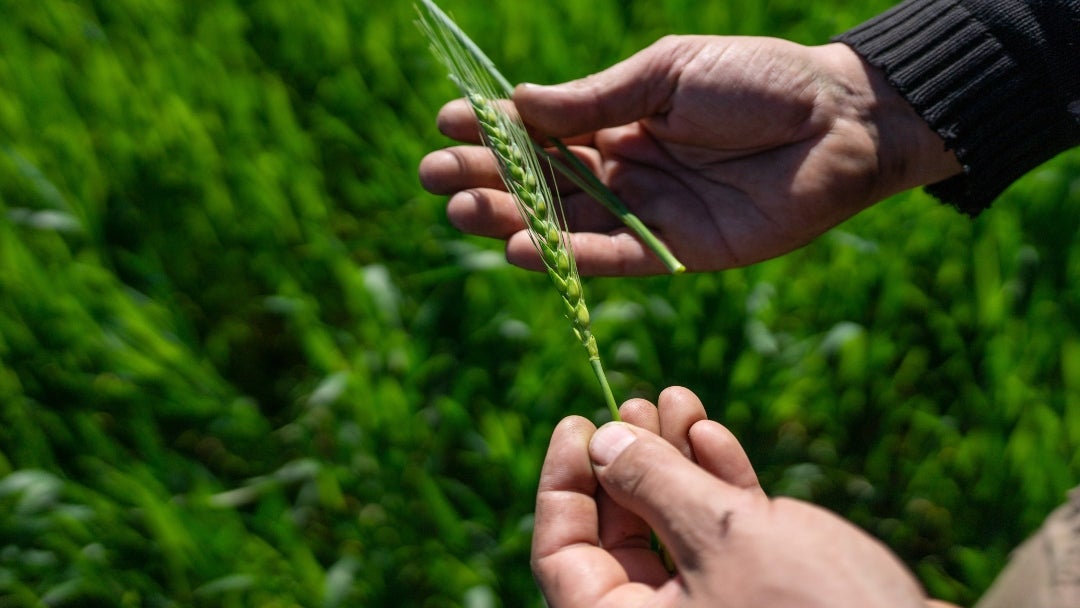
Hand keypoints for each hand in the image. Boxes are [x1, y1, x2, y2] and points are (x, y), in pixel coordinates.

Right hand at [419, 36, 960, 274]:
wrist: (838, 121)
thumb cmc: (756, 80)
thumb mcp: (665, 74)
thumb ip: (594, 101)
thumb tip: (517, 104)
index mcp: (618, 121)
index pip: (541, 131)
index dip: (493, 129)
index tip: (447, 122)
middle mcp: (623, 171)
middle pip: (541, 181)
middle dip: (486, 178)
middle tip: (434, 177)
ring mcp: (646, 213)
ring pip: (566, 224)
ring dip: (512, 220)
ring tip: (461, 211)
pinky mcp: (675, 251)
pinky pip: (612, 258)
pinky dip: (568, 258)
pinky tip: (519, 250)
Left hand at [532, 386, 948, 606]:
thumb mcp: (720, 537)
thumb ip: (652, 485)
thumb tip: (600, 442)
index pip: (561, 555)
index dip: (561, 484)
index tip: (576, 423)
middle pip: (617, 534)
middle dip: (628, 460)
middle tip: (632, 402)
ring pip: (670, 527)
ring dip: (673, 460)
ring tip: (674, 399)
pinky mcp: (761, 597)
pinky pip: (719, 538)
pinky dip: (716, 485)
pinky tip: (711, 435)